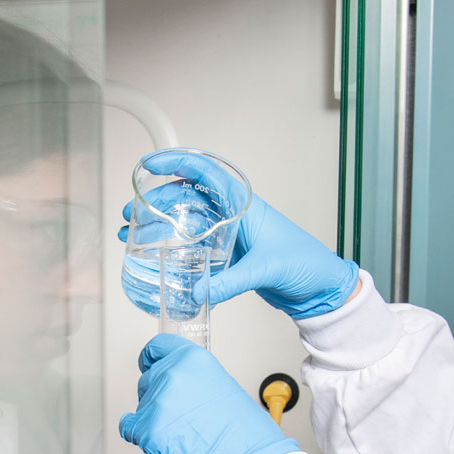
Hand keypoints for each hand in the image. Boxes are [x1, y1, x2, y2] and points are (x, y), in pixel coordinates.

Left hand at [119, 333, 298, 453]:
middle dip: (157, 394)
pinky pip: (130, 428)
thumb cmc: (245, 432)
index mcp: (194, 359)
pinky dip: (141, 435)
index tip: (148, 363)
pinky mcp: (146, 429)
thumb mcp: (224, 388)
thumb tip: (183, 388)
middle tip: (178, 412)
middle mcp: (173, 375)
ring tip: (183, 431)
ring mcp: (157, 401)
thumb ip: (197, 380)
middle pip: (148, 379)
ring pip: (141, 405)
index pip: (158, 347)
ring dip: (154, 417)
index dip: (151, 358)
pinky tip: (162, 439)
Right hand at [120, 148, 359, 318]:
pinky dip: (174, 245)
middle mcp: (235, 215)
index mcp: (246, 205)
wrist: (322, 287)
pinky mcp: (230, 254)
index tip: (150, 164)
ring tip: (132, 234)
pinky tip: (155, 253)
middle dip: (157, 201)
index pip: (207, 174)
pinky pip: (195, 242)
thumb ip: (231, 281)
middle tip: (132, 215)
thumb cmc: (306, 265)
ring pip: (187, 219)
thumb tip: (199, 290)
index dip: (178, 163)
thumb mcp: (267, 269)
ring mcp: (231, 234)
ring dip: (159, 223)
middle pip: (188, 197)